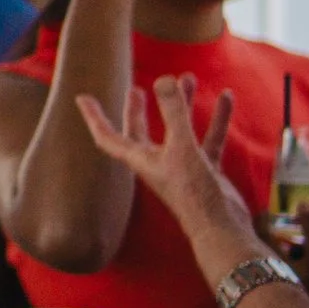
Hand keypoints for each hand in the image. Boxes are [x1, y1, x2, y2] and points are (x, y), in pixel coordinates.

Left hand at [76, 75, 244, 238]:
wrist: (221, 227)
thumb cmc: (193, 193)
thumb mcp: (182, 147)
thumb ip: (174, 113)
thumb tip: (164, 80)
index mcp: (140, 159)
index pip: (107, 136)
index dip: (94, 117)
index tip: (82, 97)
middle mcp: (157, 162)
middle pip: (140, 131)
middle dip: (137, 109)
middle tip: (135, 88)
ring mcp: (182, 165)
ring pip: (179, 128)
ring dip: (182, 105)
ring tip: (188, 79)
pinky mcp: (205, 169)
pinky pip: (208, 137)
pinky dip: (216, 118)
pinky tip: (226, 97)